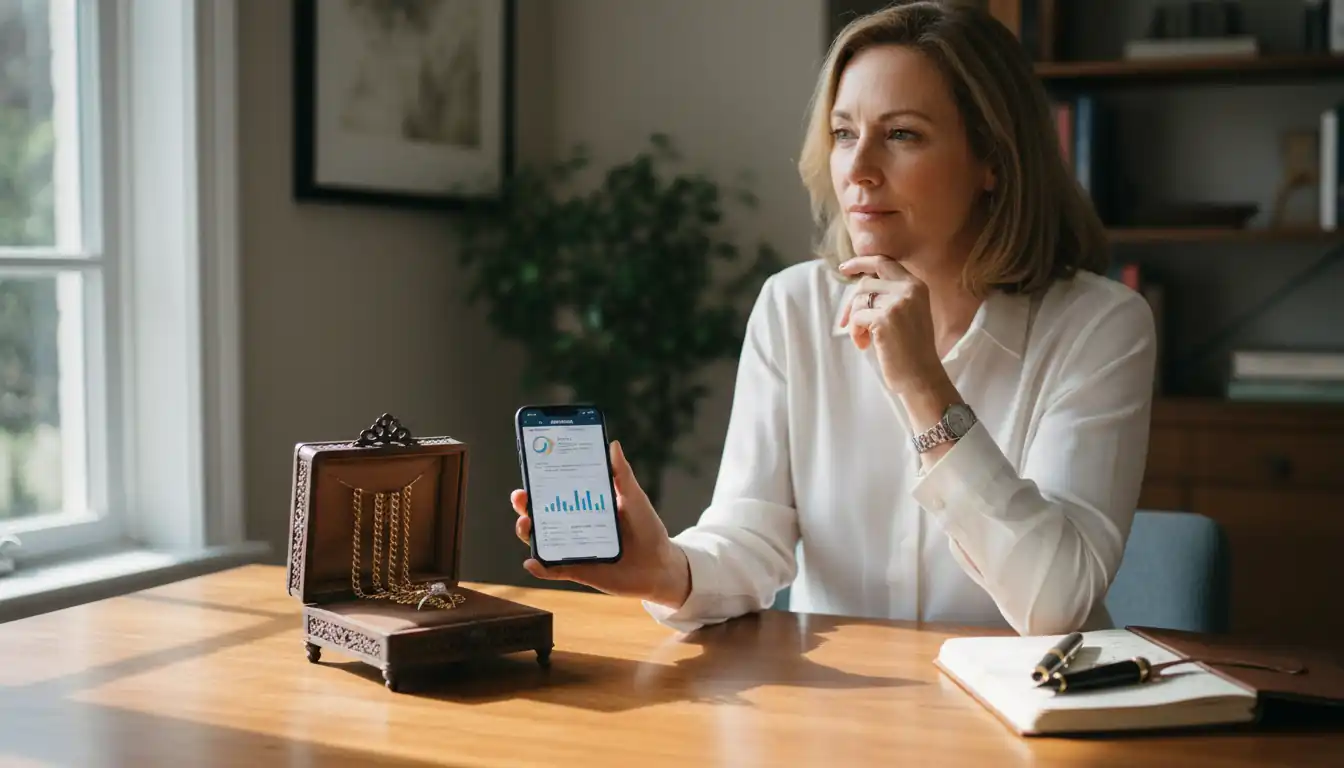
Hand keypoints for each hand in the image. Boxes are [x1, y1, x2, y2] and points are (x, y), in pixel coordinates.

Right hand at [510, 440, 690, 607]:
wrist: (660, 565)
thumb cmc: (647, 527)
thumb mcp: (635, 498)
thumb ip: (622, 475)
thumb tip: (613, 444)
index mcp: (584, 504)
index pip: (556, 490)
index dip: (539, 480)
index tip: (529, 467)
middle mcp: (574, 524)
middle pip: (541, 513)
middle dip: (525, 505)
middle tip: (521, 497)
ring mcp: (573, 547)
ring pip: (541, 540)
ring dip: (527, 532)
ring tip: (526, 524)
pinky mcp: (577, 570)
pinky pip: (552, 570)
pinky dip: (539, 568)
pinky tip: (533, 562)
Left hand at [838, 255, 943, 395]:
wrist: (921, 376)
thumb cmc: (912, 350)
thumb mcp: (908, 314)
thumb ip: (890, 296)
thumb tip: (859, 286)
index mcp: (916, 286)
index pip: (884, 262)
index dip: (861, 262)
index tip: (844, 268)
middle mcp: (909, 289)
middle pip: (866, 282)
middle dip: (851, 302)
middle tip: (845, 323)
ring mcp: (897, 303)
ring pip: (859, 300)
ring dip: (855, 321)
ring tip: (863, 339)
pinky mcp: (885, 319)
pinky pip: (857, 317)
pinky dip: (855, 332)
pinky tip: (863, 345)